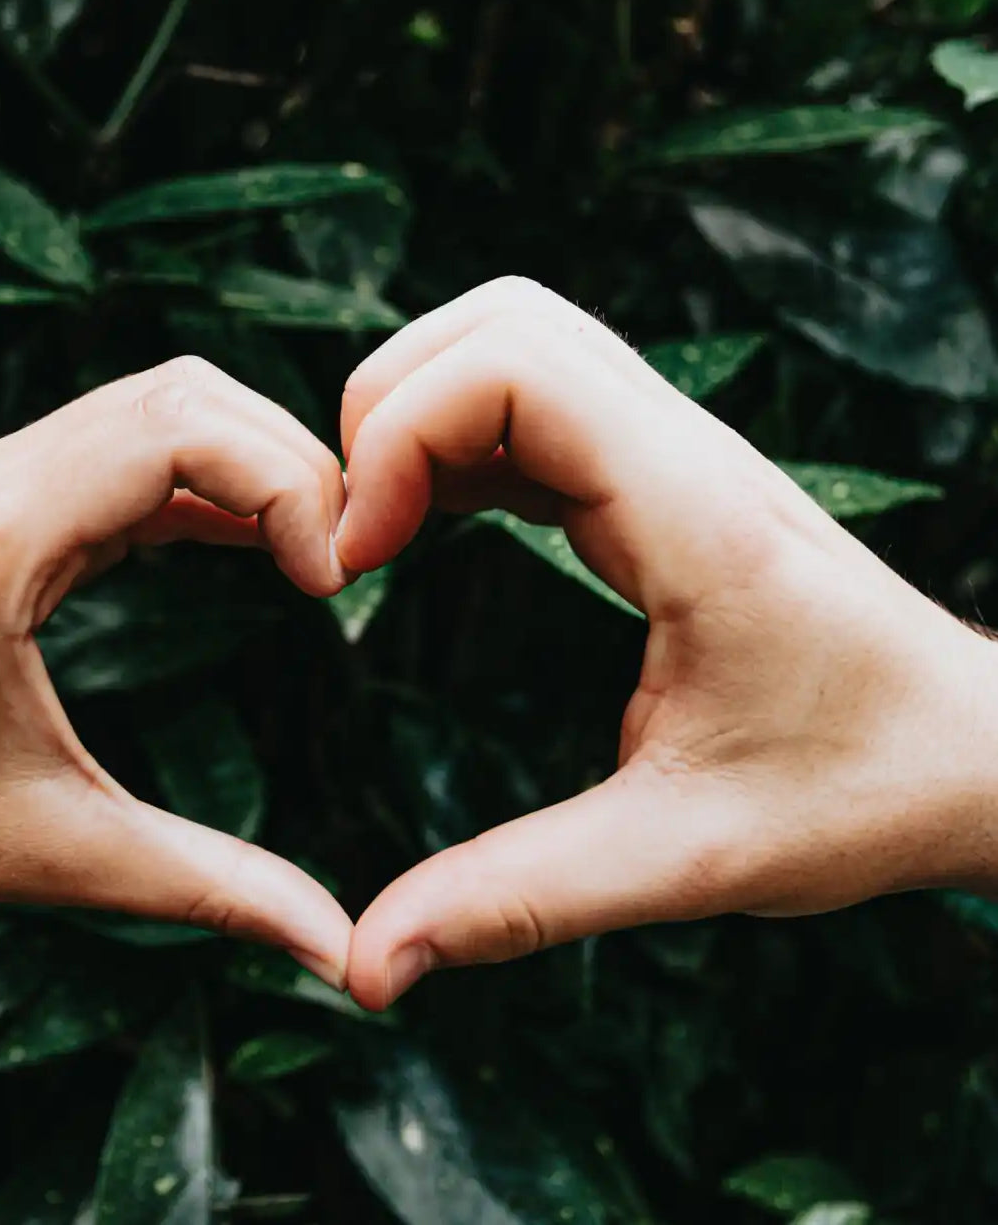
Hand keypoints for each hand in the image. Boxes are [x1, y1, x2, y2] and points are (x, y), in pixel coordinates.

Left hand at [0, 358, 351, 986]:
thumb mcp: (64, 858)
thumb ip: (213, 889)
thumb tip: (340, 949)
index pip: (176, 431)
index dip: (285, 484)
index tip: (331, 583)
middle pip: (183, 395)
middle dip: (289, 462)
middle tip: (345, 563)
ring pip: (164, 402)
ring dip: (256, 460)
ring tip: (318, 551)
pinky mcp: (8, 494)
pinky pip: (135, 445)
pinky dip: (214, 478)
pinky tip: (262, 541)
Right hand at [337, 277, 997, 1010]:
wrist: (973, 754)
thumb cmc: (858, 793)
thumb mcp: (684, 860)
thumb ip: (519, 900)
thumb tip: (371, 967)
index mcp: (693, 515)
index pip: (513, 367)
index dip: (398, 441)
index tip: (357, 564)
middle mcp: (683, 452)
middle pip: (498, 324)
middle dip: (388, 409)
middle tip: (356, 541)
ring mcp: (673, 451)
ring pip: (511, 341)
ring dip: (417, 413)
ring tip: (380, 533)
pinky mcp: (657, 474)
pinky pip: (531, 403)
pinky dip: (452, 441)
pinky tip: (425, 527)